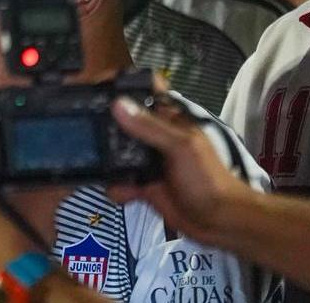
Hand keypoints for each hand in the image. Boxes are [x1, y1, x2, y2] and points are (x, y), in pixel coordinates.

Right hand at [106, 96, 255, 242]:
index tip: (98, 88)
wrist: (219, 222)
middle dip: (105, 129)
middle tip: (90, 136)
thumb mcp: (181, 147)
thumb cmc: (208, 179)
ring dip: (107, 163)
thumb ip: (150, 127)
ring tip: (107, 172)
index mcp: (168, 121)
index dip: (123, 86)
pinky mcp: (142, 185)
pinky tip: (126, 194)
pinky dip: (117, 188)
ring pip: (116, 154)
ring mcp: (148, 162)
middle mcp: (154, 138)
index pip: (144, 93)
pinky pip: (119, 182)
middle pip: (121, 123)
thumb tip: (118, 104)